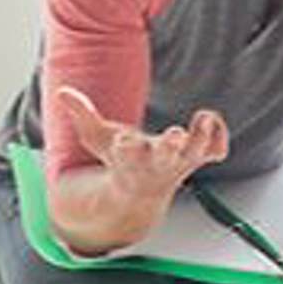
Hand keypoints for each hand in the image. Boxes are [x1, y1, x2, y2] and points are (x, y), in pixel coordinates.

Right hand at [57, 86, 227, 202]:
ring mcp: (183, 160)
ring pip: (198, 152)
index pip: (128, 153)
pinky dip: (219, 136)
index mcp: (132, 158)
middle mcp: (159, 161)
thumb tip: (63, 91)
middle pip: (167, 156)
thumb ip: (81, 114)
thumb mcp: (96, 138)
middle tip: (175, 135)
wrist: (141, 192)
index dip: (127, 146)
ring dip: (203, 137)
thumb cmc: (119, 158)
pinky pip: (217, 149)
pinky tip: (209, 119)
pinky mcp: (200, 155)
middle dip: (172, 146)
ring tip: (204, 118)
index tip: (125, 140)